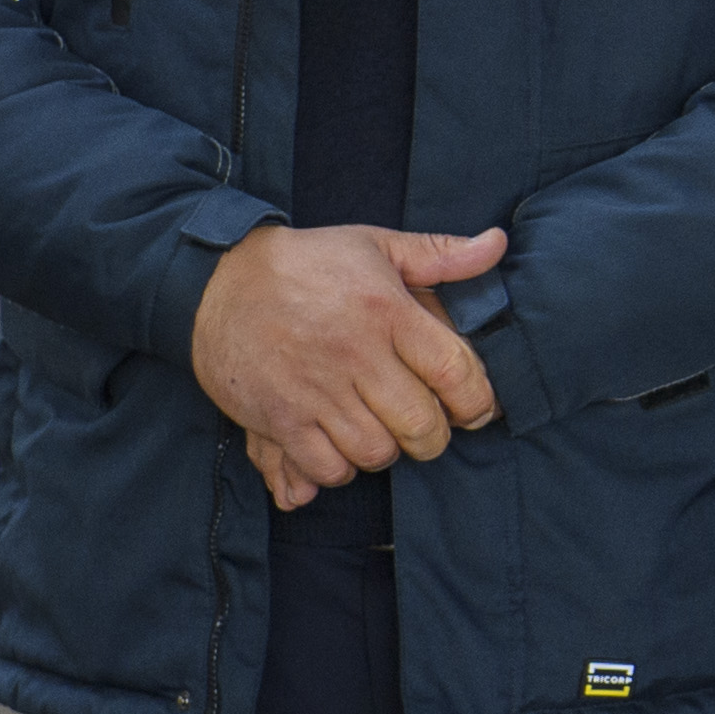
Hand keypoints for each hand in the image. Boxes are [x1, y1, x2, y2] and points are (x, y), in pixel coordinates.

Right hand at [190, 223, 505, 508]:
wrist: (217, 279)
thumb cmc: (307, 263)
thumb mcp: (375, 245)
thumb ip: (441, 254)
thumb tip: (497, 244)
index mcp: (387, 312)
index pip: (454, 371)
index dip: (477, 402)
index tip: (477, 410)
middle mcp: (355, 354)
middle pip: (420, 424)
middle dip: (434, 437)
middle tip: (427, 429)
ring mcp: (314, 389)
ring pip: (375, 452)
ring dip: (386, 453)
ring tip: (381, 434)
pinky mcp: (278, 416)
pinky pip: (325, 466)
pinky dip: (339, 468)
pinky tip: (340, 448)